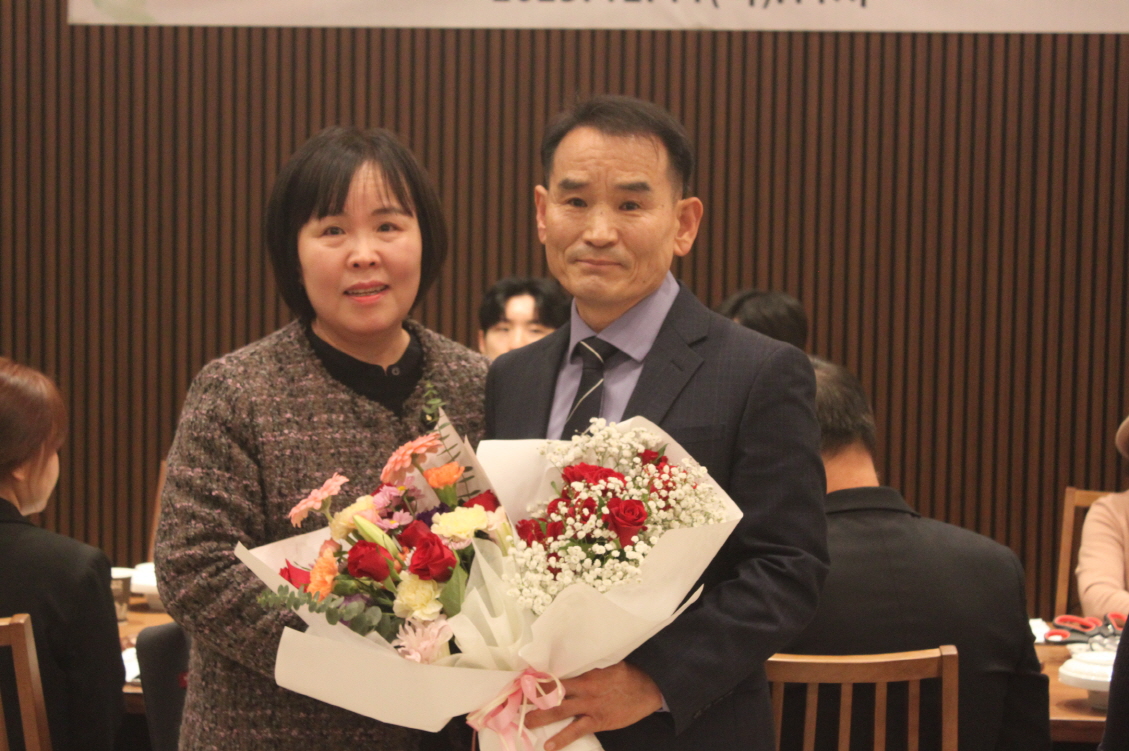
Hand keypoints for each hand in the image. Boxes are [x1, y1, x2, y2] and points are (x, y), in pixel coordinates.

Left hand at [524, 661, 662, 750]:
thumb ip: (589, 667)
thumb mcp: (608, 664)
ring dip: (540, 716)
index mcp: (585, 673)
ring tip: (525, 722)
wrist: (648, 689)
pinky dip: (562, 738)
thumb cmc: (627, 675)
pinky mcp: (597, 720)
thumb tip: (571, 662)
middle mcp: (584, 688)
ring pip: (559, 710)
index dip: (538, 679)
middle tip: (515, 701)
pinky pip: (576, 730)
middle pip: (552, 692)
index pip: (556, 675)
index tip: (522, 681)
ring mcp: (589, 705)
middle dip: (533, 697)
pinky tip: (549, 746)